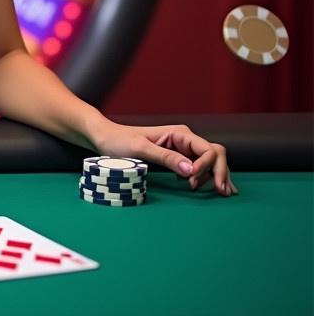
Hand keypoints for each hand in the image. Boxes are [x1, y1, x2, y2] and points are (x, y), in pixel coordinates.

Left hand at [89, 121, 237, 196]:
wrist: (104, 137)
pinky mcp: (176, 157)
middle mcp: (184, 139)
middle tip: (223, 193)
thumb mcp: (140, 149)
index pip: (208, 149)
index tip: (193, 181)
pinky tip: (213, 187)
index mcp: (179, 134)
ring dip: (216, 175)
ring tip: (218, 193)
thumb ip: (165, 158)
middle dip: (221, 172)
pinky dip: (208, 176)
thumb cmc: (118, 141)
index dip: (208, 166)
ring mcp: (182, 148)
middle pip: (215, 154)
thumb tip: (191, 170)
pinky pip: (199, 166)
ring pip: (210, 161)